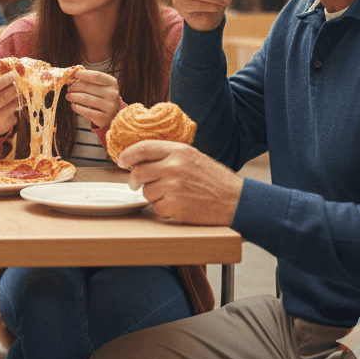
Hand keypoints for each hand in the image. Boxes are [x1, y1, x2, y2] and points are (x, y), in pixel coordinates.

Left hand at [66, 66, 120, 129]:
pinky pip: (85, 111)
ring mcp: (109, 107)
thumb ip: (88, 80)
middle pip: (88, 87)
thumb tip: (71, 76)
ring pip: (85, 98)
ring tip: (68, 96)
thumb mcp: (100, 86)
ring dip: (73, 96)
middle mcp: (113, 94)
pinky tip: (73, 104)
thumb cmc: (102, 97)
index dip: (83, 74)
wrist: (113, 116)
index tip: (73, 75)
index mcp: (112, 83)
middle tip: (68, 88)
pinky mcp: (103, 118)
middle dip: (74, 86)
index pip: (96, 76)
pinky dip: (76, 106)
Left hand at [119, 140, 242, 224]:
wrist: (237, 201)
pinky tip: (178, 207)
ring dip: (154, 197)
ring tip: (172, 196)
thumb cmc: (214, 180)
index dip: (127, 155)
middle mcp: (173, 166)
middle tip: (135, 184)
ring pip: (146, 192)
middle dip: (134, 180)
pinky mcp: (175, 206)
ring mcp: (173, 186)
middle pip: (138, 172)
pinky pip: (157, 209)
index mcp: (178, 150)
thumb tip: (139, 160)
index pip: (142, 148)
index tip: (122, 161)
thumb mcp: (192, 157)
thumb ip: (167, 156)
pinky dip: (164, 210)